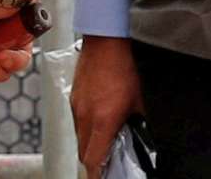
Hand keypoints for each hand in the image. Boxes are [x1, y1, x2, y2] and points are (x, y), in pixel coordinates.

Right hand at [71, 35, 142, 178]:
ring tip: (102, 144)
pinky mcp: (73, 101)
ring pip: (79, 140)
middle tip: (105, 165)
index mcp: (103, 120)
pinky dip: (85, 131)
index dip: (97, 173)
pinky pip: (77, 124)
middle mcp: (86, 118)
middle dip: (93, 164)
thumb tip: (137, 136)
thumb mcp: (136, 101)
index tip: (102, 177)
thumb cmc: (122, 69)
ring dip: (89, 146)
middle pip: (83, 154)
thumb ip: (136, 122)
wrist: (104, 44)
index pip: (94, 158)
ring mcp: (77, 109)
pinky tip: (96, 123)